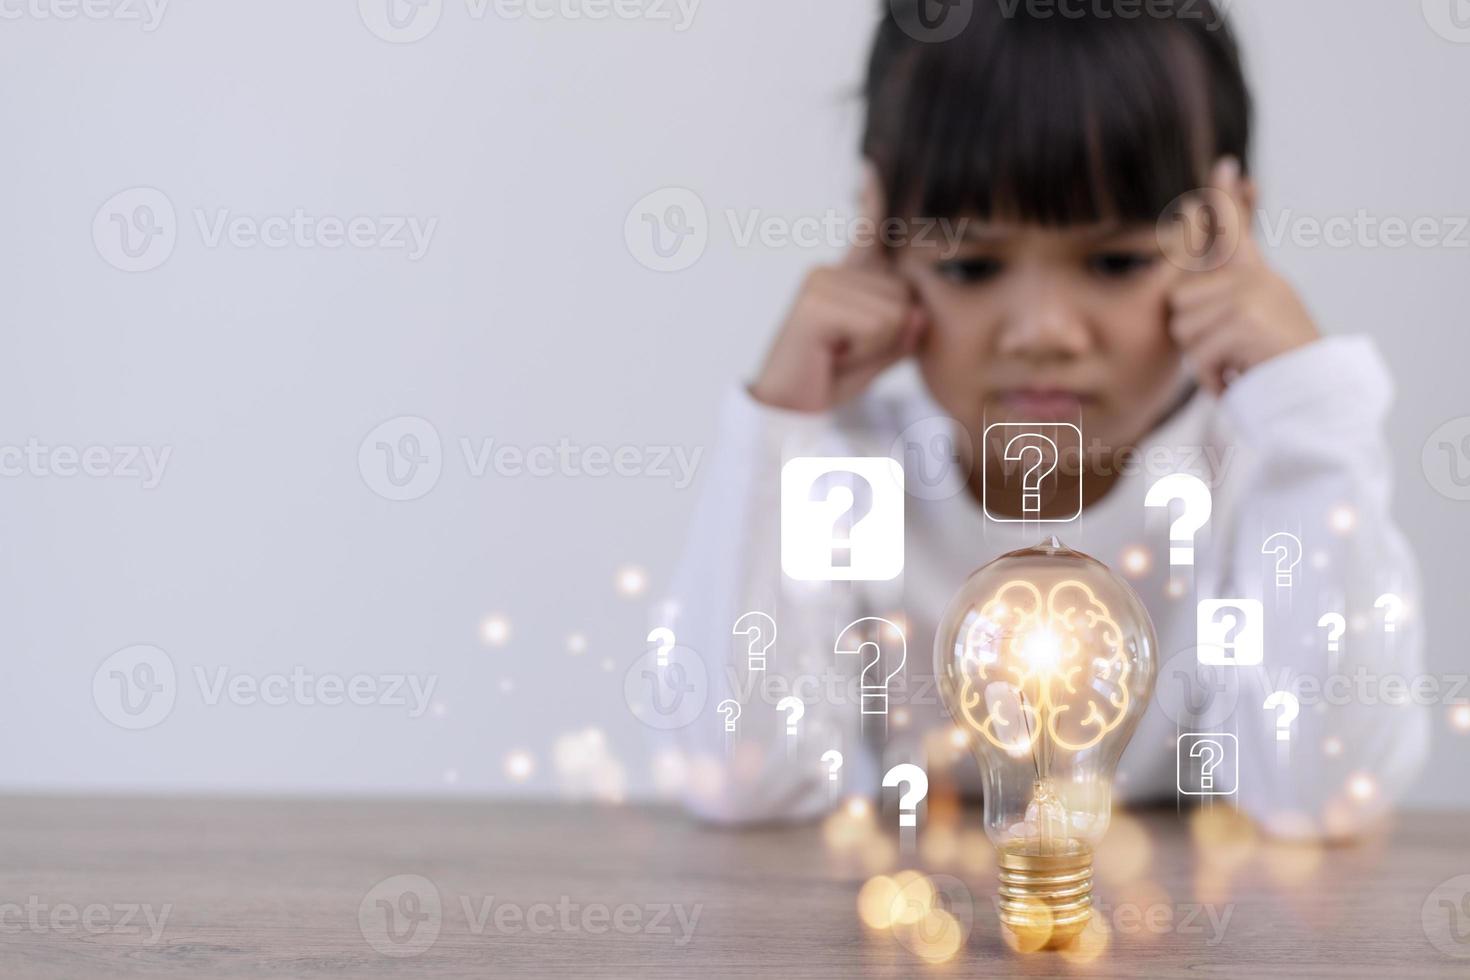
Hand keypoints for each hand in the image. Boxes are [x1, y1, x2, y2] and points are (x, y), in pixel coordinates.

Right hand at [750, 171, 926, 412]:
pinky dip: (864, 349)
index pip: (867, 231)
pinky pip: (877, 323)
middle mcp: (830, 270)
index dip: (874, 197)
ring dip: (877, 345)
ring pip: (895, 311)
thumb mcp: (880, 350)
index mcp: (845, 277)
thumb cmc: (831, 378)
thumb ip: (906, 328)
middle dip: (892, 334)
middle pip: (905, 294)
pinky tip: (832, 355)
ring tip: (838, 354)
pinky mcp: (815, 302)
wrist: (789, 411)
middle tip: (848, 353)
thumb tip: (919, 311)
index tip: (872, 163)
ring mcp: (820, 282)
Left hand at [1167, 158, 1319, 395]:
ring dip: (1204, 358)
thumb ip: (1229, 289)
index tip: (1225, 164)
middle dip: (1193, 333)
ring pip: (1183, 328)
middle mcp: (1252, 276)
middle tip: (1229, 348)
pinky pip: (1199, 355)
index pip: (1233, 226)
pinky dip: (1213, 377)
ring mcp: (1248, 295)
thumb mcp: (1256, 313)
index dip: (1225, 197)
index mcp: (1254, 273)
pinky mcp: (1243, 320)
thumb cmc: (1276, 359)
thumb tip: (1211, 252)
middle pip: (1178, 299)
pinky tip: (1240, 376)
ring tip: (1238, 362)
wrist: (1315, 392)